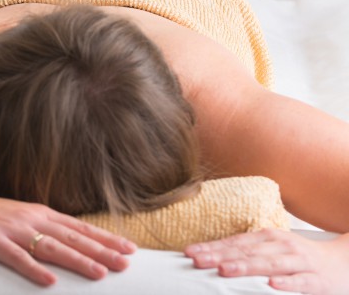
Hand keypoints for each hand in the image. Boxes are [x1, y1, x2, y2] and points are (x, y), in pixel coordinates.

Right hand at [0, 184, 133, 285]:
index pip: (77, 227)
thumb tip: (60, 240)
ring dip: (77, 260)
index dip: (103, 238)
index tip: (129, 248)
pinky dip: (33, 269)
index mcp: (36, 212)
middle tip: (127, 263)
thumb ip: (36, 227)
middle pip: (71, 237)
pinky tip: (49, 281)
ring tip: (100, 273)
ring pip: (51, 247)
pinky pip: (16, 258)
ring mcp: (10, 229)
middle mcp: (28, 218)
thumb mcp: (13, 217)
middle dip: (101, 250)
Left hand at [186, 230, 348, 293]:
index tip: (189, 252)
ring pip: (269, 265)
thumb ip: (248, 252)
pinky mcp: (317, 280)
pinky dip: (287, 283)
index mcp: (268, 238)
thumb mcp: (273, 249)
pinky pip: (301, 282)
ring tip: (224, 270)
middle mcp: (282, 246)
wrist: (344, 262)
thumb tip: (214, 257)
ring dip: (245, 267)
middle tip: (197, 260)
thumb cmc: (300, 257)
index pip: (235, 243)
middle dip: (220, 256)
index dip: (212, 247)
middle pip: (246, 252)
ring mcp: (300, 262)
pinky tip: (272, 285)